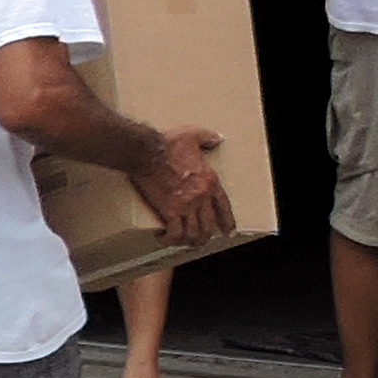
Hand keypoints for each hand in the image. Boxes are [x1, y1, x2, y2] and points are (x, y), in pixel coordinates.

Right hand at [148, 129, 232, 247]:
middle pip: (208, 225)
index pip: (224, 206)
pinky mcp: (169, 211)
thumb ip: (207, 137)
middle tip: (199, 240)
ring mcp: (186, 205)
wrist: (148, 153)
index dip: (227, 221)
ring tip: (180, 242)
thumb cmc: (168, 144)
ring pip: (193, 233)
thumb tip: (217, 138)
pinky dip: (169, 239)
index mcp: (209, 180)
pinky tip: (162, 237)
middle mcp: (201, 196)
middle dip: (205, 236)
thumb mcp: (193, 135)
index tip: (228, 230)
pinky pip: (174, 233)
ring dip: (188, 241)